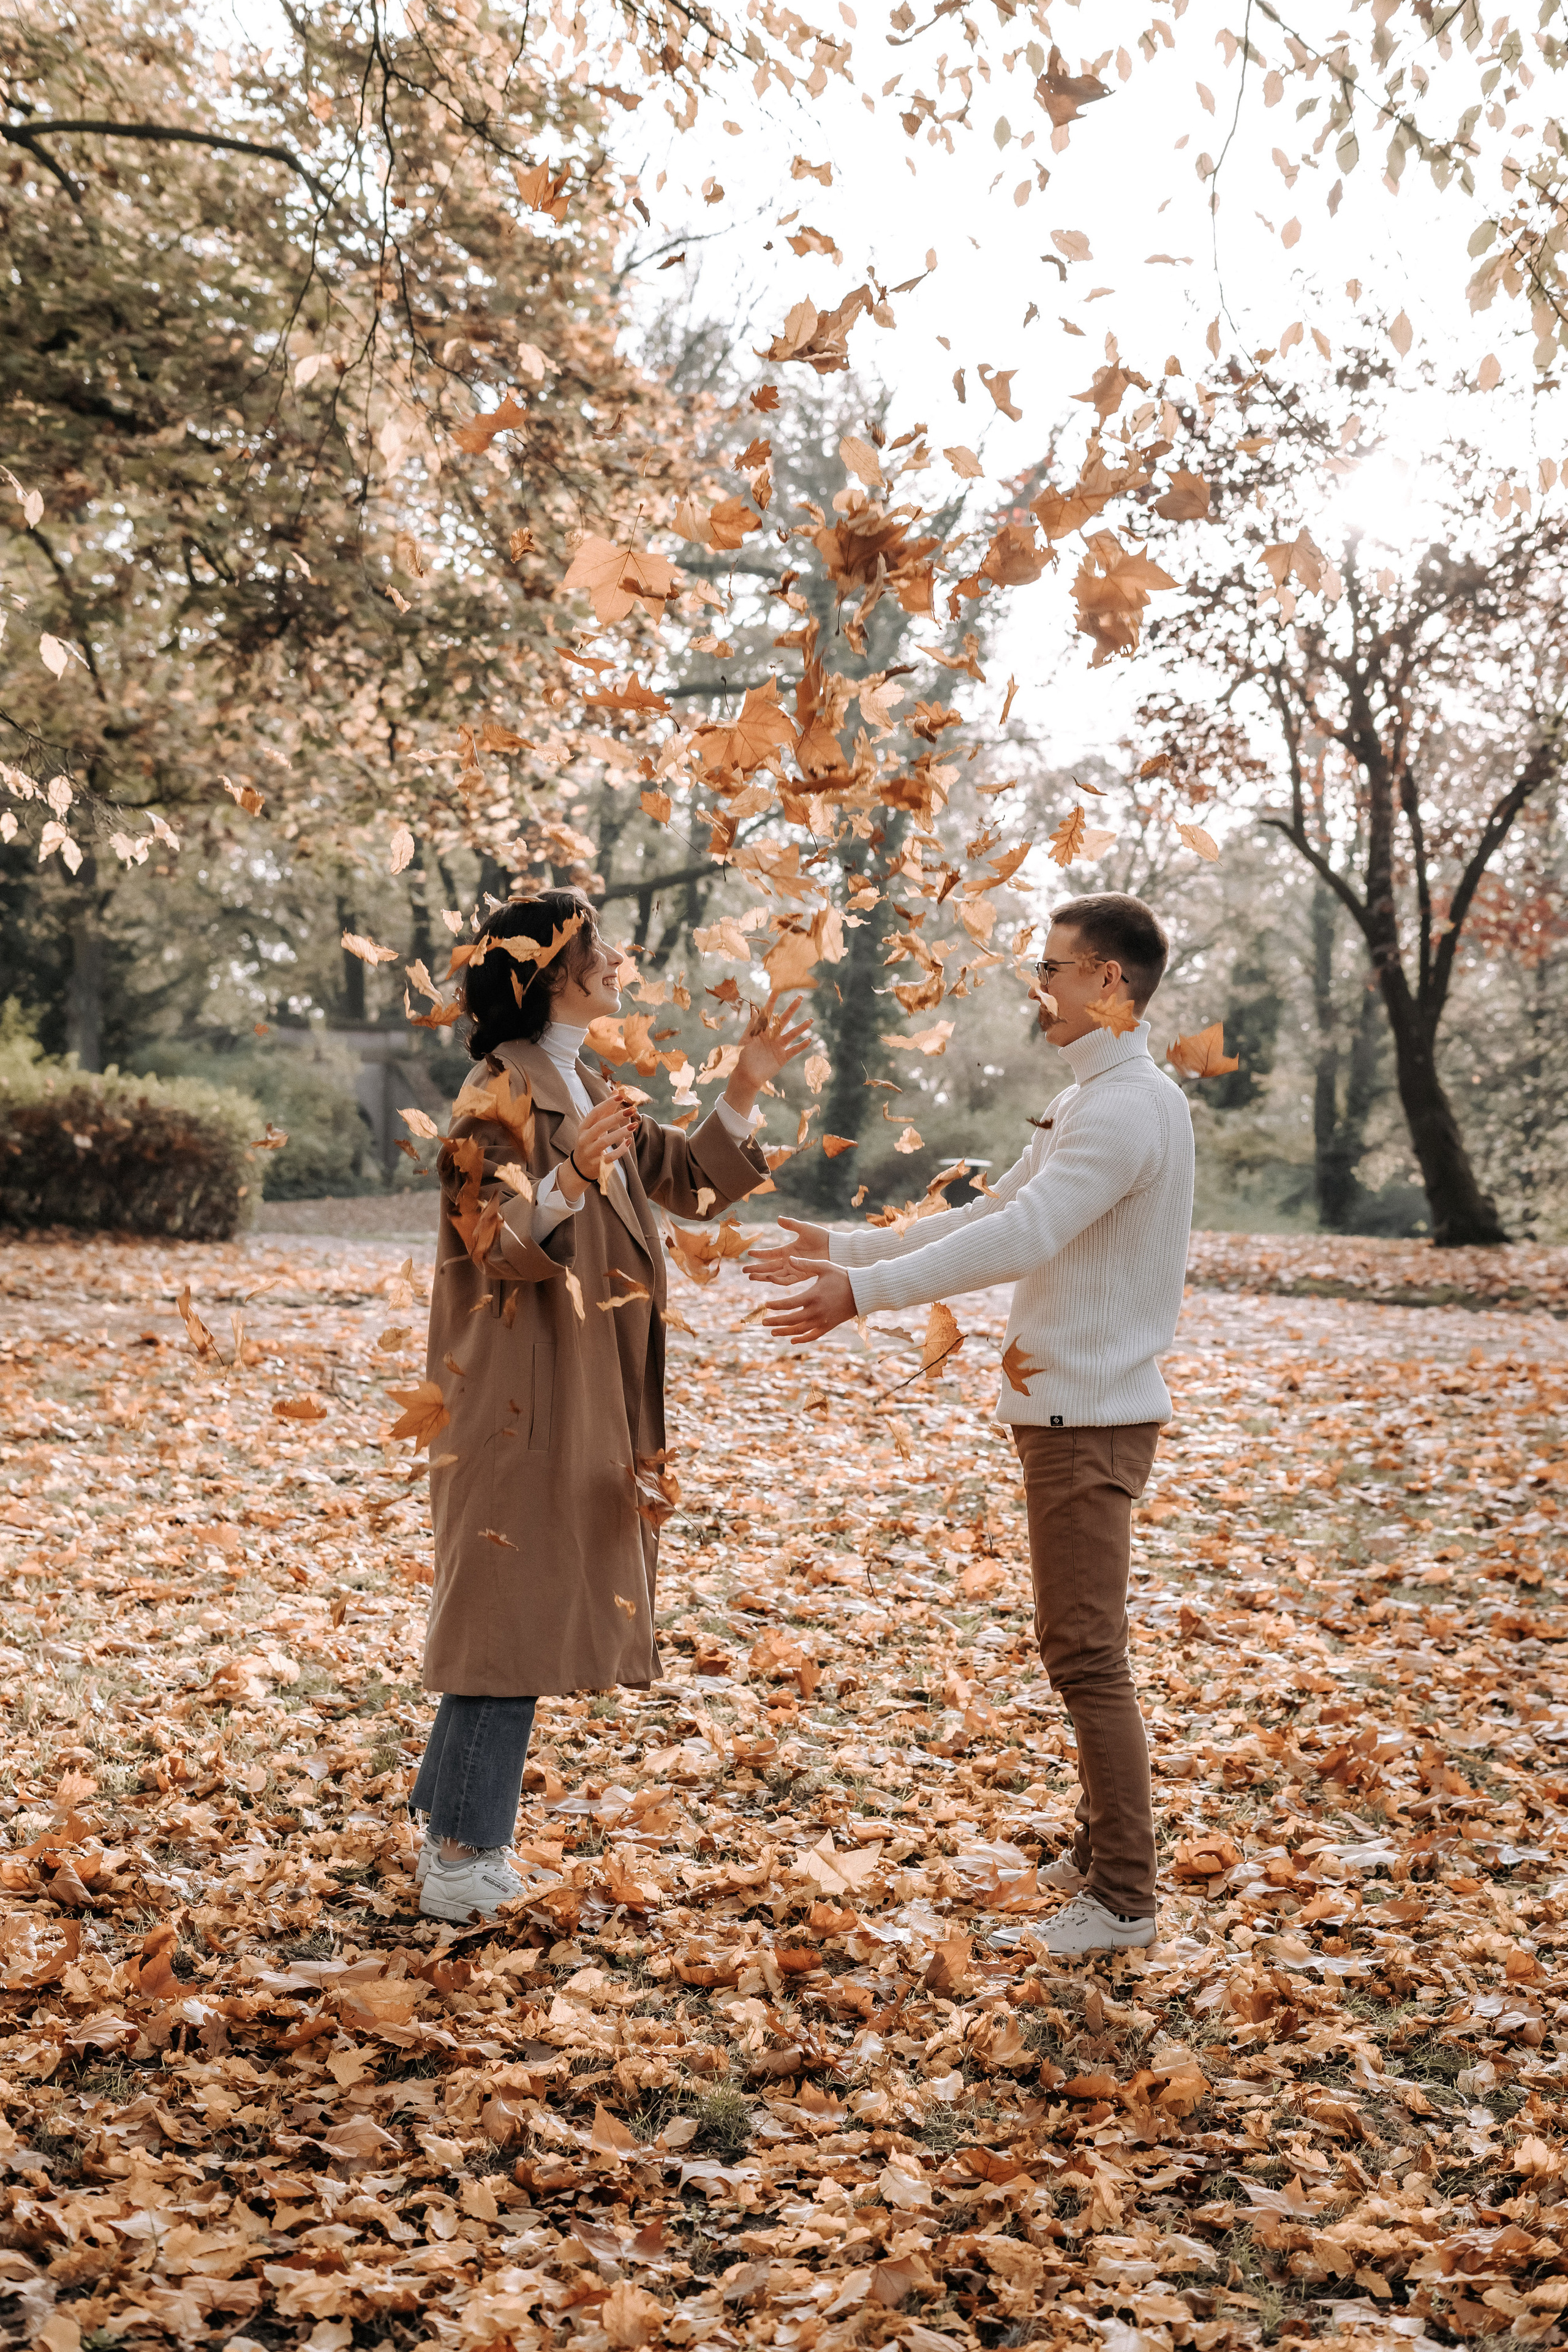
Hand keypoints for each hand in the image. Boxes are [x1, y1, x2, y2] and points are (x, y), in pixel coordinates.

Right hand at [558, 1092, 636, 1201]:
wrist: (580, 1167)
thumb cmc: (590, 1141)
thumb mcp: (594, 1126)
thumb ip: (605, 1110)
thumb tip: (616, 1091)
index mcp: (583, 1127)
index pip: (595, 1113)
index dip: (607, 1104)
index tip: (621, 1096)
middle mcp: (584, 1139)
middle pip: (600, 1126)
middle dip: (616, 1117)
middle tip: (632, 1109)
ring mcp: (590, 1152)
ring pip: (605, 1142)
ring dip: (620, 1133)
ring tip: (634, 1125)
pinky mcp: (597, 1164)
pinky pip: (611, 1156)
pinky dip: (621, 1150)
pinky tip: (629, 1142)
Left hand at [724, 996, 813, 1114]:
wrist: (746, 1076)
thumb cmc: (742, 1057)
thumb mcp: (745, 1039)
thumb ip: (752, 1025)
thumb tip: (755, 1009)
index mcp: (762, 1030)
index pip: (768, 1013)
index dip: (772, 1001)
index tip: (777, 989)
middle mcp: (772, 1036)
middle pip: (784, 1020)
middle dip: (792, 1009)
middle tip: (800, 998)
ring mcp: (778, 1046)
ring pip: (792, 1034)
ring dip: (801, 1028)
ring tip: (810, 1021)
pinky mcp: (782, 1058)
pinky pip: (794, 1050)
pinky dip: (801, 1046)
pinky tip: (809, 1040)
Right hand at [746, 1216, 829, 1282]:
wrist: (835, 1248)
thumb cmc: (821, 1236)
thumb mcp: (804, 1228)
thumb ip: (791, 1224)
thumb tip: (778, 1218)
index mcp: (788, 1249)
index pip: (770, 1253)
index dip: (759, 1254)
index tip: (748, 1253)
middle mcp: (789, 1261)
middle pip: (769, 1266)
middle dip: (756, 1269)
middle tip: (744, 1271)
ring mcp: (794, 1269)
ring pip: (775, 1275)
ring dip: (763, 1276)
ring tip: (751, 1277)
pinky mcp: (801, 1275)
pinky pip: (787, 1280)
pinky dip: (778, 1280)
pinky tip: (769, 1278)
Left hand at [761, 1263, 856, 1345]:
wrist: (863, 1291)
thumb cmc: (843, 1276)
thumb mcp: (824, 1266)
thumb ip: (805, 1264)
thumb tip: (787, 1259)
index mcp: (812, 1296)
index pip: (788, 1304)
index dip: (775, 1306)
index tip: (766, 1305)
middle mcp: (816, 1311)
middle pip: (790, 1320)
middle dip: (775, 1322)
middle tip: (764, 1321)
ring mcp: (822, 1321)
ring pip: (799, 1330)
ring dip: (784, 1332)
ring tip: (773, 1332)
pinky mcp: (829, 1326)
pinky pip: (813, 1336)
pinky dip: (802, 1339)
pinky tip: (792, 1339)